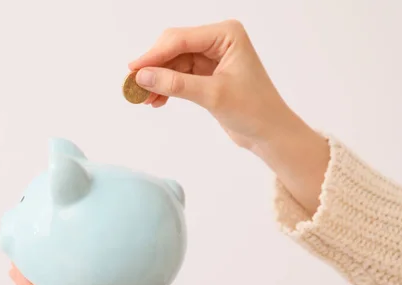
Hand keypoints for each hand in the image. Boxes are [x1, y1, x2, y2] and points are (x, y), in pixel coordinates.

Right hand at [130, 20, 328, 214]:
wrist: (270, 133)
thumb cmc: (253, 110)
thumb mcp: (212, 95)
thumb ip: (176, 84)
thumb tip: (142, 76)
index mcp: (226, 34)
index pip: (181, 39)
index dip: (154, 54)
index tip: (132, 70)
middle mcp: (218, 40)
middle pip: (174, 48)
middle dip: (154, 68)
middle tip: (133, 87)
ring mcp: (212, 57)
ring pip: (173, 64)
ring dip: (158, 80)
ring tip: (143, 99)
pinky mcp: (207, 74)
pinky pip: (179, 76)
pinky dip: (167, 87)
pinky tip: (156, 101)